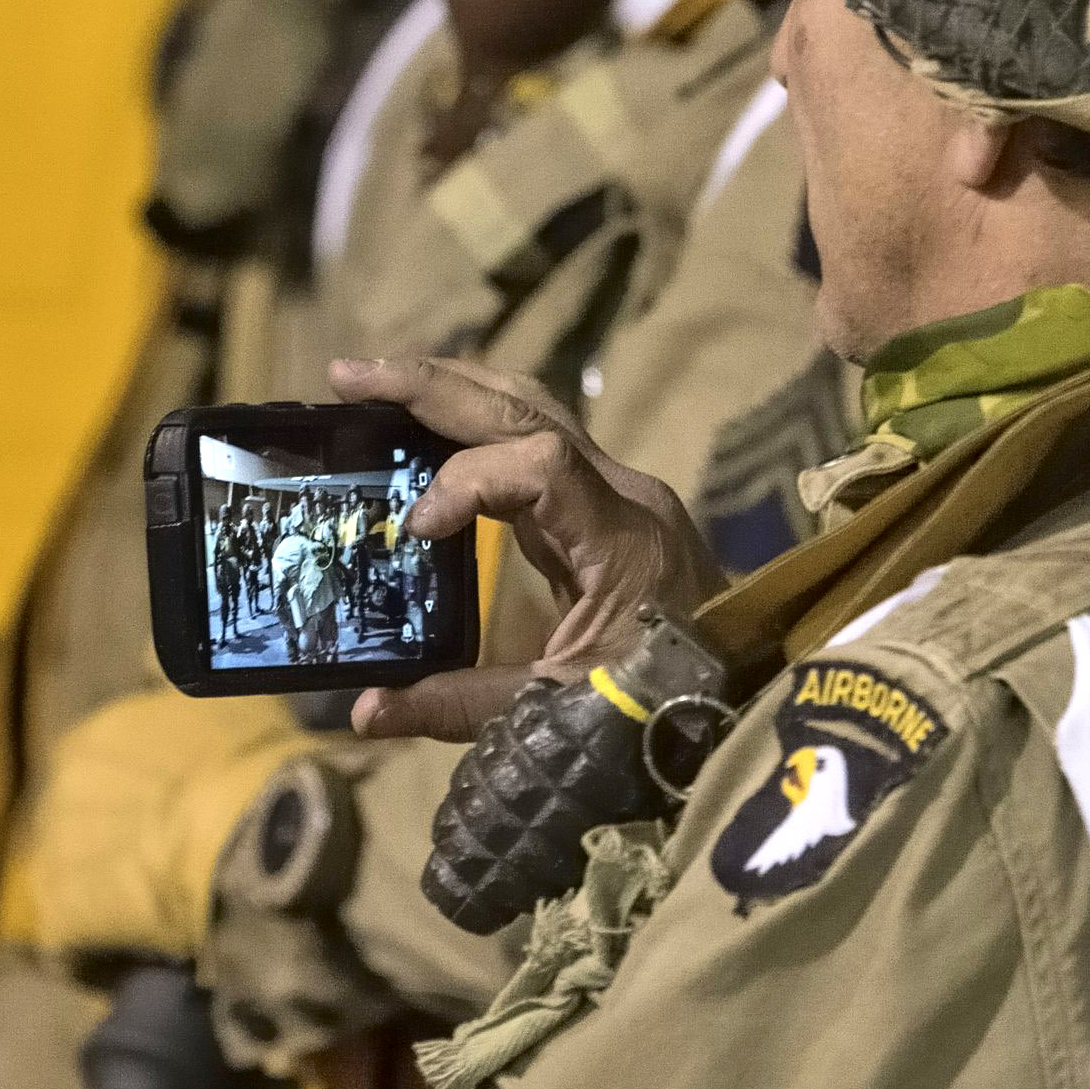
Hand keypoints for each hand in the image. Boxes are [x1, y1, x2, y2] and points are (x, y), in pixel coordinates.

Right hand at [329, 356, 723, 743]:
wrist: (742, 698)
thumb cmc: (664, 705)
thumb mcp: (563, 711)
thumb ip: (463, 706)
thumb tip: (365, 712)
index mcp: (622, 538)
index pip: (539, 462)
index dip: (465, 480)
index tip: (414, 531)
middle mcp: (625, 493)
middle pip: (526, 406)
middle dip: (433, 386)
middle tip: (347, 376)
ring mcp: (619, 490)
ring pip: (534, 405)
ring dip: (454, 388)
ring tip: (378, 383)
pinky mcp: (605, 502)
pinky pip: (537, 439)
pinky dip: (477, 423)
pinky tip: (425, 428)